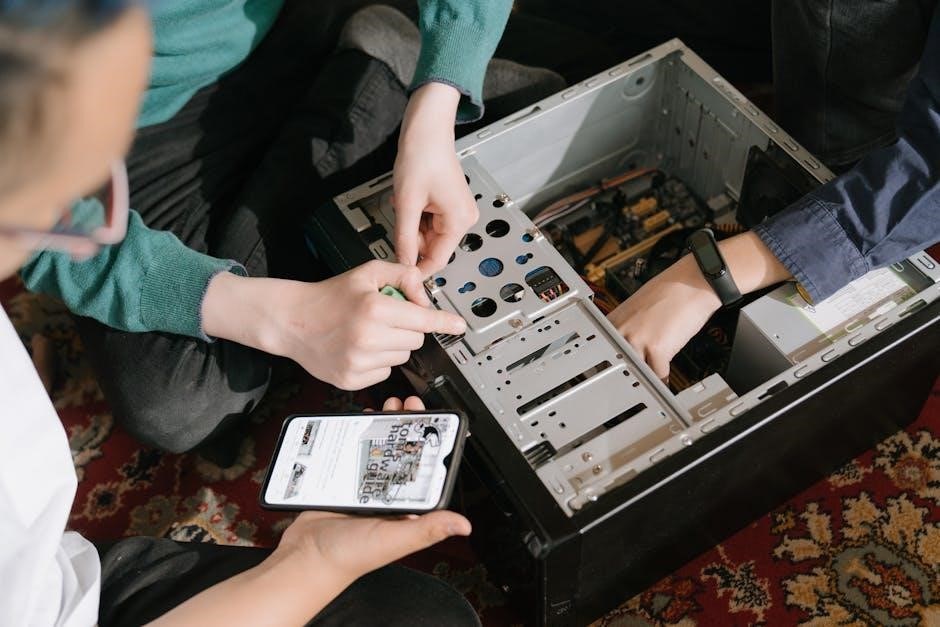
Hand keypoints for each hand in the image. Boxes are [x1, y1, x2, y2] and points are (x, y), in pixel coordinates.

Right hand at [145, 400, 469, 626]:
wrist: (304, 558)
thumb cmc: (349, 557)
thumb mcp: (394, 539)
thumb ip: (427, 529)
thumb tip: (463, 525)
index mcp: (404, 508)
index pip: (423, 469)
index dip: (427, 443)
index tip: (430, 421)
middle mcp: (386, 496)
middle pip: (401, 454)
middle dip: (407, 427)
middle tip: (408, 405)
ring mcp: (362, 487)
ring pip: (377, 450)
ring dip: (384, 427)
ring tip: (388, 407)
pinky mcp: (341, 482)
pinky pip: (351, 453)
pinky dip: (356, 436)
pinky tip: (360, 422)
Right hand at [202, 261, 465, 389]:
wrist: (292, 320)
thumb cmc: (329, 296)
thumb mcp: (366, 273)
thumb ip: (402, 276)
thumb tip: (425, 297)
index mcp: (373, 309)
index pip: (422, 319)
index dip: (444, 322)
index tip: (459, 326)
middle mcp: (367, 338)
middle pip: (415, 339)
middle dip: (408, 327)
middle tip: (385, 318)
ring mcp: (359, 362)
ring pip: (402, 356)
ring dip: (393, 345)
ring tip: (368, 332)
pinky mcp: (352, 379)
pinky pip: (385, 372)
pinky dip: (379, 361)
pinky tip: (359, 348)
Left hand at [393, 82, 478, 274]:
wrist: (427, 130)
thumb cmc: (422, 156)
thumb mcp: (407, 203)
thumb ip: (404, 239)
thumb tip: (403, 264)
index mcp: (458, 221)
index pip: (437, 260)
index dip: (416, 268)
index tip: (400, 276)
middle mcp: (464, 218)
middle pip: (432, 247)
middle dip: (412, 238)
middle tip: (399, 218)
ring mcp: (459, 211)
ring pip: (429, 234)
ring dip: (413, 225)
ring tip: (406, 201)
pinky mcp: (452, 204)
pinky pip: (431, 222)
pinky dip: (417, 215)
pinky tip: (412, 198)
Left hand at [608, 232, 790, 378]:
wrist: (692, 283)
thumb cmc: (670, 292)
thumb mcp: (637, 308)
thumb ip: (627, 327)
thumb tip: (626, 346)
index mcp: (614, 320)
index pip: (605, 349)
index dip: (613, 364)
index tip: (613, 375)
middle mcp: (622, 330)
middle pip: (620, 363)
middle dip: (630, 375)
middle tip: (634, 385)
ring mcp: (638, 340)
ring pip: (638, 371)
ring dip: (647, 378)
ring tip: (652, 383)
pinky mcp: (657, 349)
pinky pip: (658, 374)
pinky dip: (664, 381)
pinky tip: (666, 382)